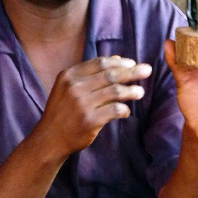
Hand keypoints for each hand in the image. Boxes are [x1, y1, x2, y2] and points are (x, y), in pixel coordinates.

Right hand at [35, 56, 150, 160]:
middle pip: (110, 75)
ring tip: (140, 92)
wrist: (50, 139)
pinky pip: (115, 110)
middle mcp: (75, 87)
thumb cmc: (62, 111)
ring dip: (131, 91)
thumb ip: (89, 73)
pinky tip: (126, 112)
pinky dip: (124, 110)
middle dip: (132, 72)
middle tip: (147, 70)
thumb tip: (117, 59)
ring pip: (115, 92)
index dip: (119, 62)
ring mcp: (82, 104)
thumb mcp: (68, 87)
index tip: (132, 63)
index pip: (100, 63)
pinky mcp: (90, 121)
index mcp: (69, 75)